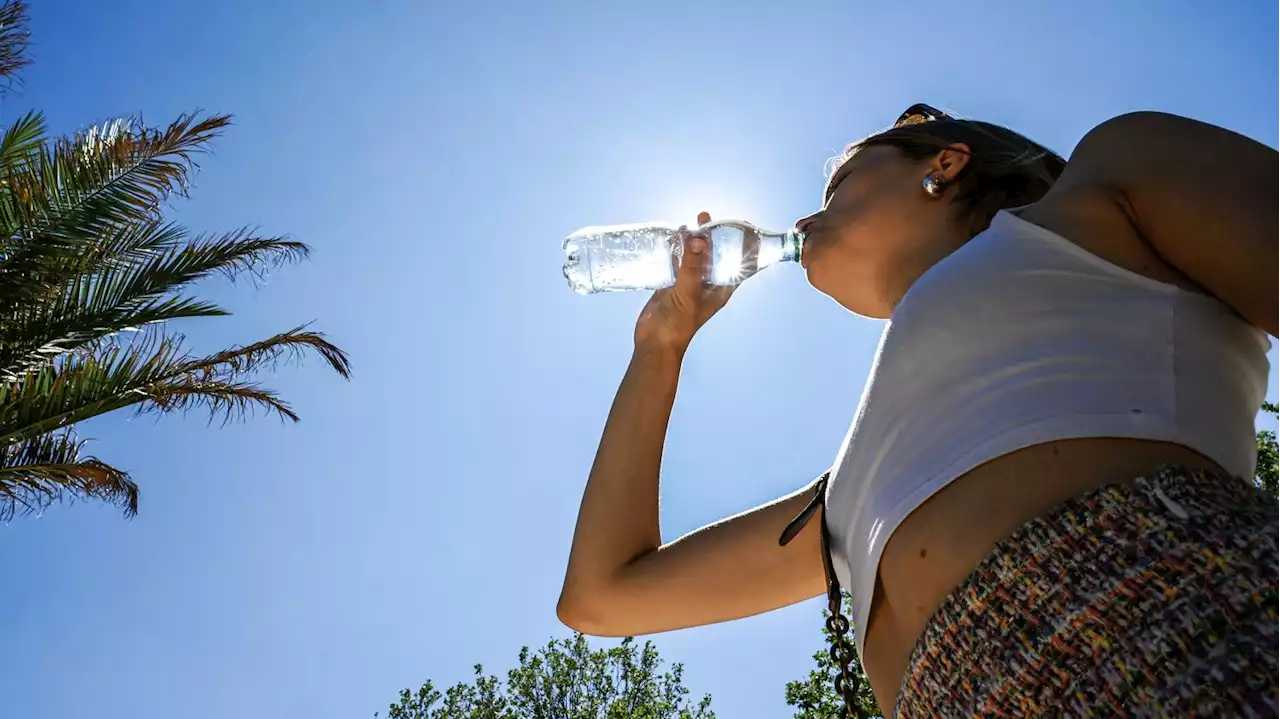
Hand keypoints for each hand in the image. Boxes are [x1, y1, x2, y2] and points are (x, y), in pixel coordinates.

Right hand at [633, 211, 734, 356]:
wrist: (655, 342)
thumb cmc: (678, 324)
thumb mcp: (688, 293)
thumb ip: (692, 266)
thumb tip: (698, 239)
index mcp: (720, 289)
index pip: (737, 265)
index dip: (741, 247)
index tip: (740, 227)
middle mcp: (707, 284)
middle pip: (714, 256)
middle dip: (712, 238)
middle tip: (706, 218)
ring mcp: (689, 284)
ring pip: (694, 258)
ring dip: (692, 242)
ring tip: (690, 222)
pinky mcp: (672, 284)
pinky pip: (676, 263)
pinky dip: (675, 251)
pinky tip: (671, 238)